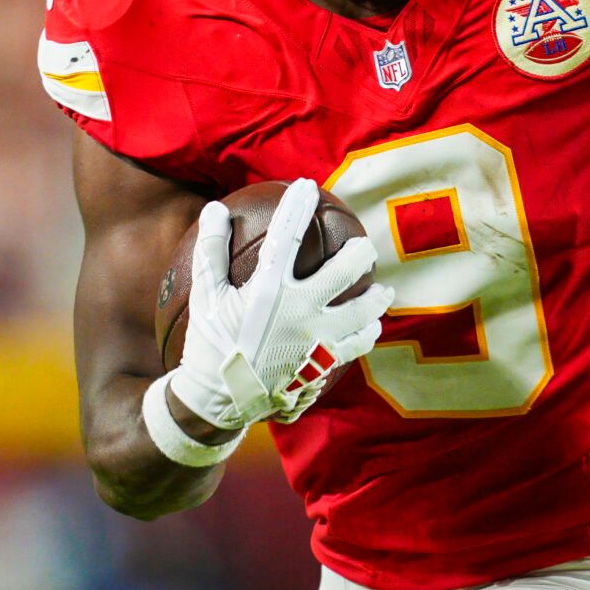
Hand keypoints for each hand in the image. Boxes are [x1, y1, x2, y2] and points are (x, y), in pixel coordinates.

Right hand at [170, 178, 392, 431]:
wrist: (220, 404)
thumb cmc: (210, 346)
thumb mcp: (206, 297)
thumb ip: (211, 252)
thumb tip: (216, 209)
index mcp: (270, 290)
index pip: (287, 236)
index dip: (298, 206)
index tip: (307, 186)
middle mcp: (302, 311)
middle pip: (347, 270)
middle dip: (360, 252)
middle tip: (364, 248)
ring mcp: (319, 341)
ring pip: (364, 311)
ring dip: (376, 298)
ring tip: (384, 292)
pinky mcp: (326, 366)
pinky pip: (358, 345)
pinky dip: (366, 334)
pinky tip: (369, 329)